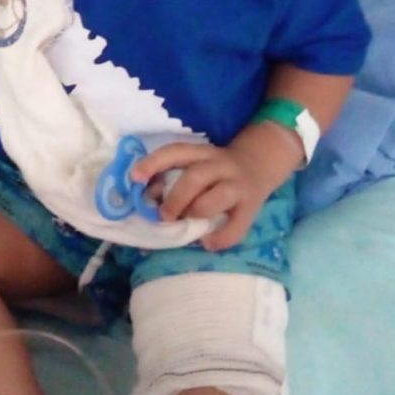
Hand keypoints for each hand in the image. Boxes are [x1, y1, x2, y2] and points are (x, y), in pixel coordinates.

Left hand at [130, 128, 298, 251]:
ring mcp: (238, 185)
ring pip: (218, 196)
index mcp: (202, 153)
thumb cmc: (216, 170)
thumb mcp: (196, 163)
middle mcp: (221, 165)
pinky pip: (237, 226)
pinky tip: (207, 243)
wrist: (259, 164)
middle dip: (176, 198)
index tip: (135, 178)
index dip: (154, 163)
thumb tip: (147, 199)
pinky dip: (221, 238)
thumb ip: (173, 176)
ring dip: (197, 211)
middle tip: (163, 215)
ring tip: (187, 224)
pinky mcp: (252, 208)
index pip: (176, 152)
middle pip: (197, 176)